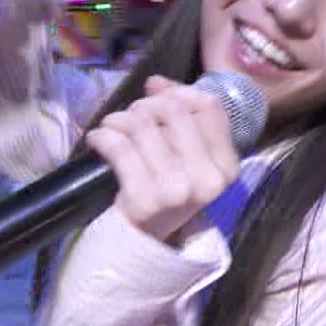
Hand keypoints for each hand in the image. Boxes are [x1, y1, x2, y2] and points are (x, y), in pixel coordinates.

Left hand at [85, 75, 239, 239]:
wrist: (147, 242)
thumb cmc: (170, 191)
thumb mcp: (190, 158)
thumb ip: (182, 117)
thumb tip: (156, 82)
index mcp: (226, 166)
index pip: (208, 106)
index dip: (179, 92)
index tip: (160, 98)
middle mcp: (207, 178)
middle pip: (173, 110)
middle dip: (145, 106)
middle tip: (133, 118)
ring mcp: (176, 190)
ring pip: (142, 123)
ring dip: (120, 118)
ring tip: (113, 127)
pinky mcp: (143, 199)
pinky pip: (118, 146)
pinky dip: (103, 135)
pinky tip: (99, 139)